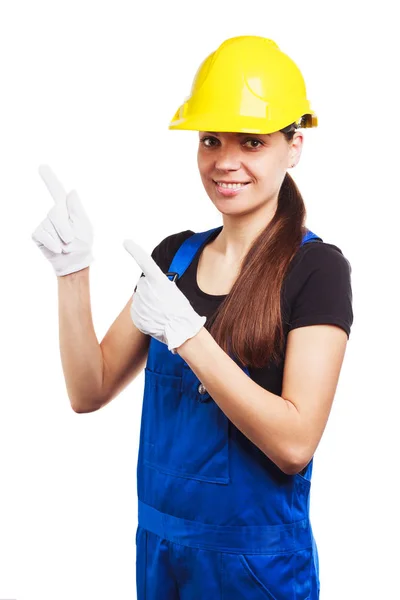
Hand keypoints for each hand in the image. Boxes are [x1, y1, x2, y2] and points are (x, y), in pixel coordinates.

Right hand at [31, 165, 93, 276]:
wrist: (74, 262)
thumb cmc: (82, 244)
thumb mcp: (85, 227)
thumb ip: (78, 210)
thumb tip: (73, 191)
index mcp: (67, 209)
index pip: (57, 191)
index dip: (49, 179)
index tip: (42, 166)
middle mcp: (54, 213)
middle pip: (56, 213)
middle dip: (65, 228)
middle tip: (71, 240)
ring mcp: (44, 223)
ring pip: (50, 226)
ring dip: (61, 239)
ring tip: (66, 246)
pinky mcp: (38, 234)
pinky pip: (43, 235)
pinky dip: (52, 244)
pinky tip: (58, 249)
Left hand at [123, 238, 205, 352]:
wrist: (181, 331)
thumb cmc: (182, 311)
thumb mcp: (174, 292)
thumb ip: (158, 287)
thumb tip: (147, 291)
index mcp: (158, 280)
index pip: (144, 261)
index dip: (134, 250)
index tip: (125, 241)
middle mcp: (146, 289)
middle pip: (144, 285)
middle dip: (152, 291)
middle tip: (165, 302)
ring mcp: (139, 303)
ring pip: (142, 299)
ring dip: (150, 304)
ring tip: (163, 312)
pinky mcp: (136, 316)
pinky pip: (140, 312)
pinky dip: (147, 315)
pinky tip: (157, 319)